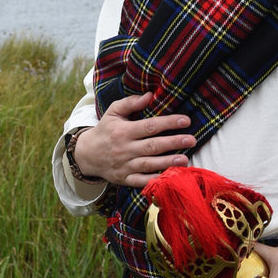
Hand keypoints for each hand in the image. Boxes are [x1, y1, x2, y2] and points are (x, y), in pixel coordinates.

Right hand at [71, 91, 195, 188]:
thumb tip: (150, 95)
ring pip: (149, 164)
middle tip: (191, 140)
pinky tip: (169, 178)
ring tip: (185, 159)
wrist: (86, 155)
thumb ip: (131, 103)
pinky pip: (141, 181)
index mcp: (123, 131)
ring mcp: (125, 166)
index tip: (186, 121)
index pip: (149, 126)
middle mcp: (125, 149)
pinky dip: (155, 181)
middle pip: (152, 146)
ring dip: (168, 162)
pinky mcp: (124, 179)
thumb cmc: (105, 130)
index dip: (168, 123)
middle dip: (173, 143)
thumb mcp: (113, 112)